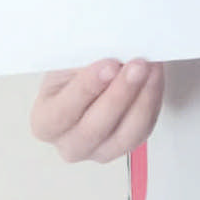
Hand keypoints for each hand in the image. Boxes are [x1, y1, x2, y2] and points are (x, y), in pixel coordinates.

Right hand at [29, 58, 164, 163]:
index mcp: (45, 122)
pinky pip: (142, 130)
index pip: (63, 112)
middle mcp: (70, 144)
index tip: (108, 65)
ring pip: (124, 135)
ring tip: (151, 70)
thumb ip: (83, 59)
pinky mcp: (125, 146)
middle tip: (136, 66)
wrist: (86, 77)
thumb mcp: (67, 60)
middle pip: (94, 128)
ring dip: (142, 99)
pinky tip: (154, 78)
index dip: (86, 89)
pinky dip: (151, 102)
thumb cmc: (71, 70)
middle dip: (119, 94)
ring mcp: (98, 151)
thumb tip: (110, 49)